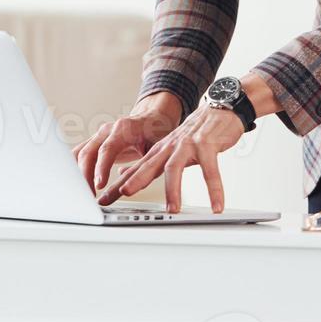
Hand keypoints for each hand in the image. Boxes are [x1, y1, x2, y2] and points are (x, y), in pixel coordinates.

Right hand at [72, 92, 181, 198]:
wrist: (152, 120)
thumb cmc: (156, 133)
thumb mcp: (156, 148)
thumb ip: (146, 163)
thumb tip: (136, 183)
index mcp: (123, 129)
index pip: (107, 149)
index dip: (101, 168)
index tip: (99, 185)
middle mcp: (107, 130)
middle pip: (88, 152)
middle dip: (85, 175)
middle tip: (89, 195)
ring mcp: (99, 136)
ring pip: (80, 154)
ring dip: (79, 174)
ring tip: (85, 193)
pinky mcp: (95, 142)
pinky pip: (80, 154)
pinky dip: (76, 168)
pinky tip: (77, 183)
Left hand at [95, 103, 244, 213]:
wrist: (218, 111)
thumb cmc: (194, 135)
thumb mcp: (166, 149)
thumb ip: (147, 164)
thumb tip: (123, 176)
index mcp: (158, 151)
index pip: (133, 170)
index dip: (117, 186)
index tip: (102, 200)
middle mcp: (169, 147)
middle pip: (148, 165)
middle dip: (135, 180)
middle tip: (125, 193)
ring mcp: (187, 145)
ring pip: (175, 168)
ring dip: (173, 190)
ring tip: (173, 210)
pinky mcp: (207, 145)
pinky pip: (210, 170)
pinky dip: (214, 189)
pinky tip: (216, 205)